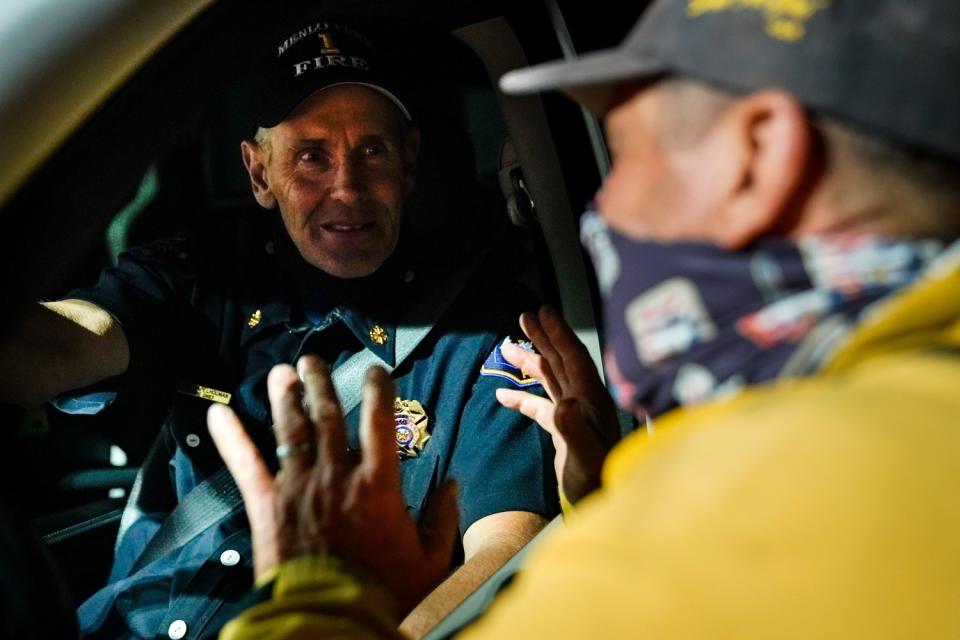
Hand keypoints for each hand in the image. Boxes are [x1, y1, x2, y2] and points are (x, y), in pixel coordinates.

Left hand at [207, 356, 458, 610]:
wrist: (333, 618)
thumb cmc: (386, 591)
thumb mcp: (430, 559)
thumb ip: (443, 518)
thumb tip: (454, 484)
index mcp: (378, 483)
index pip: (380, 421)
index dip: (378, 390)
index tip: (375, 370)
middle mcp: (337, 474)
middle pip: (328, 416)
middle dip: (321, 383)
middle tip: (313, 360)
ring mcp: (300, 486)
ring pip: (292, 430)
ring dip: (287, 397)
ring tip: (282, 372)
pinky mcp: (268, 505)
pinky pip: (247, 465)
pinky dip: (231, 437)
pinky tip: (218, 413)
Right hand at [495, 305, 619, 503]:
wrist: (602, 508)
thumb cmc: (597, 485)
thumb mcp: (586, 460)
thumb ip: (575, 431)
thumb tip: (564, 403)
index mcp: (592, 402)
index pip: (574, 359)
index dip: (558, 334)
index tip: (543, 312)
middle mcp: (586, 404)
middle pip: (562, 361)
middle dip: (544, 337)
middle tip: (525, 315)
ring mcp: (574, 416)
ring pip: (551, 379)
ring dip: (532, 361)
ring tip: (508, 346)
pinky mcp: (564, 431)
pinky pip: (540, 406)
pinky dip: (522, 398)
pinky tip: (502, 394)